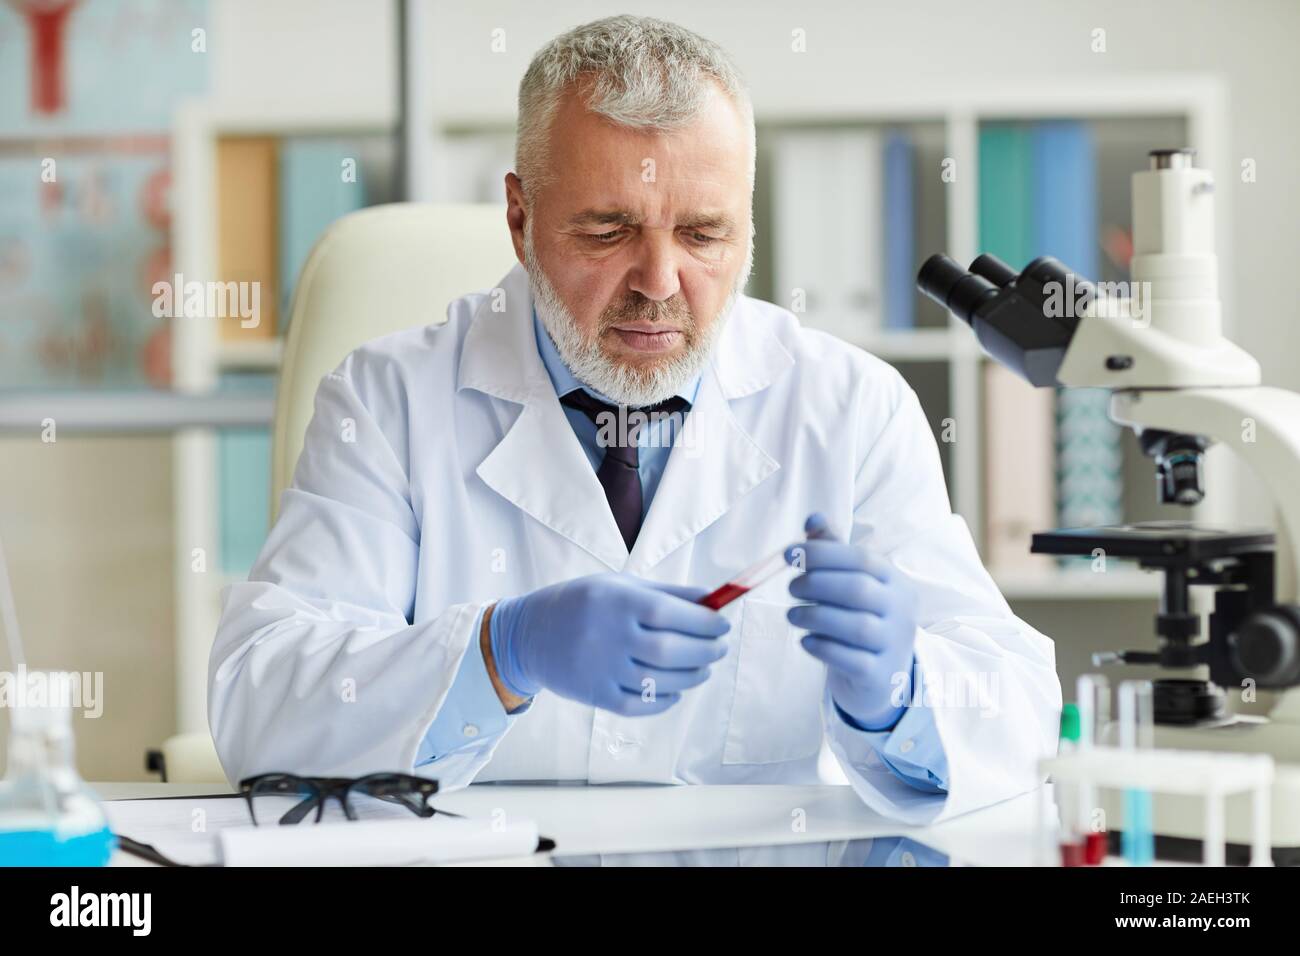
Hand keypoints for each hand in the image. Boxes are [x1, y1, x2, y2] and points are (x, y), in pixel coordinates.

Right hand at [490, 573, 730, 715]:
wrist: (528, 634)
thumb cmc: (583, 603)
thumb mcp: (619, 586)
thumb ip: (666, 593)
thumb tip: (713, 600)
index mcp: (617, 602)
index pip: (672, 614)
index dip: (705, 622)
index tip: (723, 625)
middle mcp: (609, 636)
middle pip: (672, 651)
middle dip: (706, 651)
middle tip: (719, 648)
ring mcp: (601, 669)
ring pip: (661, 681)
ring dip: (692, 677)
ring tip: (703, 668)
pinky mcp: (595, 695)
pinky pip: (640, 705)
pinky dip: (665, 699)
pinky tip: (675, 689)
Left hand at [785, 513, 918, 730]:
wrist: (882, 676)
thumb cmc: (861, 617)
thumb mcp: (851, 581)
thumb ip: (833, 550)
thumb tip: (812, 518)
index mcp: (895, 581)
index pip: (862, 559)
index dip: (822, 554)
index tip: (788, 554)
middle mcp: (901, 610)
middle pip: (858, 590)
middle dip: (815, 585)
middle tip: (790, 589)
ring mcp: (894, 644)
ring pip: (856, 626)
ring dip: (814, 616)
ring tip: (792, 615)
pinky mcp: (880, 675)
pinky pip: (851, 660)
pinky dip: (822, 647)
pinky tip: (805, 640)